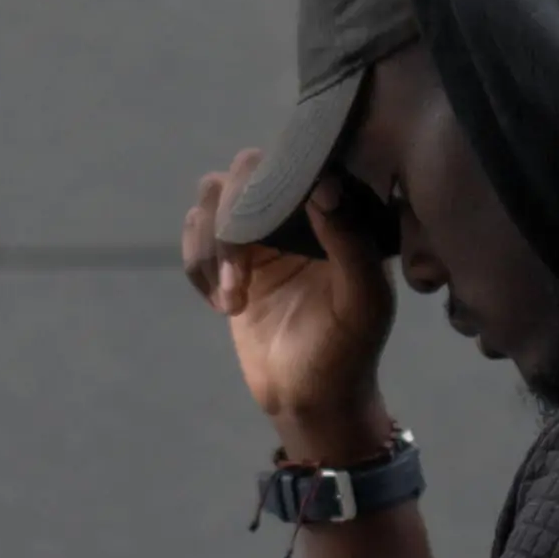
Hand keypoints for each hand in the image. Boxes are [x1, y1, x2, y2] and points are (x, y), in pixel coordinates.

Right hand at [185, 149, 399, 428]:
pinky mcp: (229, 256)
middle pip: (247, 168)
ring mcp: (261, 230)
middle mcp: (299, 210)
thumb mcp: (364, 303)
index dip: (279, 174)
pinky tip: (223, 305)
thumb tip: (322, 185)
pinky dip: (197, 264)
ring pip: (213, 196)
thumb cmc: (347, 352)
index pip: (303, 159)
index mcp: (340, 210)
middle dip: (232, 221)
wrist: (309, 398)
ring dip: (211, 247)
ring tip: (231, 300)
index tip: (269, 221)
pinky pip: (194, 231)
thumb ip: (351, 242)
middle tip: (237, 278)